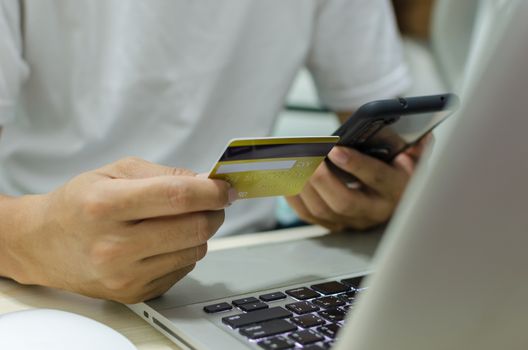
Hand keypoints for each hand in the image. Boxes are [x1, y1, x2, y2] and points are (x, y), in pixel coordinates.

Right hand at [4, 157, 231, 302]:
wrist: (43, 244)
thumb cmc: (79, 203)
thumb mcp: (115, 171)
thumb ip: (165, 174)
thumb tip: (207, 182)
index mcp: (106, 205)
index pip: (176, 197)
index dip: (211, 191)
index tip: (226, 188)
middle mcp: (114, 246)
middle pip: (193, 228)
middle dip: (214, 211)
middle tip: (212, 201)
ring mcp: (124, 276)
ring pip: (195, 251)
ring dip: (200, 232)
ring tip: (180, 220)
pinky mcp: (134, 294)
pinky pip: (183, 269)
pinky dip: (183, 251)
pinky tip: (163, 242)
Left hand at [286, 136, 430, 230]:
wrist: (393, 194)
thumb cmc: (397, 168)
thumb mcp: (414, 155)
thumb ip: (417, 146)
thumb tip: (418, 138)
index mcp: (397, 190)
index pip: (378, 179)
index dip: (356, 165)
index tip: (335, 149)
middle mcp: (375, 211)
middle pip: (344, 202)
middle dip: (322, 179)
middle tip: (307, 158)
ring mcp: (352, 221)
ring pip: (323, 211)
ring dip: (304, 186)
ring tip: (292, 163)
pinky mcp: (334, 225)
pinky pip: (309, 215)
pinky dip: (293, 196)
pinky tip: (286, 177)